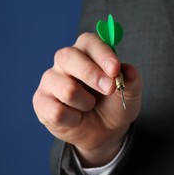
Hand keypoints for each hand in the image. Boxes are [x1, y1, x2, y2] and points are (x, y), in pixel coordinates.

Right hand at [33, 33, 141, 166]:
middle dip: (92, 75)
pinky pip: (57, 111)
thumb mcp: (130, 95)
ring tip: (89, 106)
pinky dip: (73, 119)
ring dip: (86, 103)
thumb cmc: (113, 105)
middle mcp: (65, 61)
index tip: (115, 69)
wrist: (103, 132)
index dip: (102, 54)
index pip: (89, 42)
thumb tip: (128, 70)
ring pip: (66, 89)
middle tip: (110, 89)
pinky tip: (76, 118)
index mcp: (87, 52)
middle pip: (68, 57)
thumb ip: (132, 81)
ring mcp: (50, 80)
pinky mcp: (41, 101)